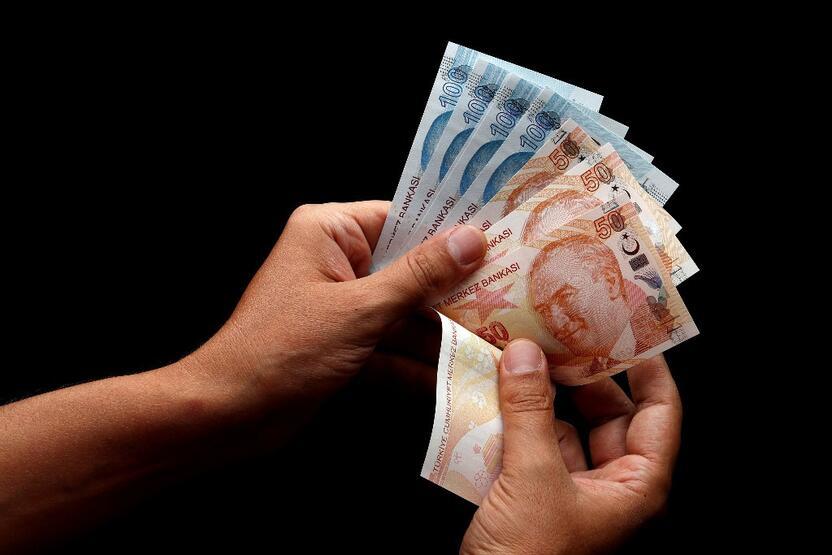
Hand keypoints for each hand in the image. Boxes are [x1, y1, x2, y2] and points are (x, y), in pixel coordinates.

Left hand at [190, 201, 486, 409]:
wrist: (228, 415)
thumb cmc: (282, 349)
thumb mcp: (359, 309)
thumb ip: (418, 276)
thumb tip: (471, 240)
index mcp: (330, 232)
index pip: (403, 218)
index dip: (451, 232)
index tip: (501, 240)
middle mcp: (338, 261)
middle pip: (411, 268)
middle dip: (453, 291)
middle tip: (510, 297)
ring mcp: (343, 306)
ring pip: (405, 312)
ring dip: (442, 334)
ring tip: (495, 344)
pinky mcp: (346, 344)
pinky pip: (391, 346)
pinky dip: (417, 364)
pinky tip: (457, 378)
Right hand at [462, 341, 681, 554]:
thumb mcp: (533, 479)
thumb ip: (530, 413)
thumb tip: (527, 355)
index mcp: (635, 486)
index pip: (659, 413)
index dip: (648, 368)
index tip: (630, 328)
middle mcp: (609, 486)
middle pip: (607, 414)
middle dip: (580, 376)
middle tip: (558, 333)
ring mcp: (571, 492)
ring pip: (564, 428)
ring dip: (540, 397)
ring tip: (520, 357)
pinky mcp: (535, 497)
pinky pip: (532, 446)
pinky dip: (515, 421)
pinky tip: (494, 396)